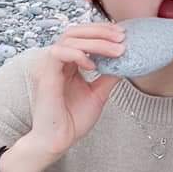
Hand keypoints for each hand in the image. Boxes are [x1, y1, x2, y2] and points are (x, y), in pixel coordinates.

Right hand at [26, 22, 124, 158]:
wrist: (59, 140)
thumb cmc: (73, 119)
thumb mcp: (99, 93)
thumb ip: (109, 76)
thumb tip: (127, 62)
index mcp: (69, 64)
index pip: (82, 36)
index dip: (102, 32)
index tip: (123, 36)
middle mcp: (58, 62)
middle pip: (75, 31)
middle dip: (101, 31)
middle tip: (122, 37)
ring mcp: (50, 67)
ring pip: (69, 38)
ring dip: (95, 41)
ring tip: (117, 51)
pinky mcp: (46, 76)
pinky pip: (58, 54)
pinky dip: (77, 54)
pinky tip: (93, 65)